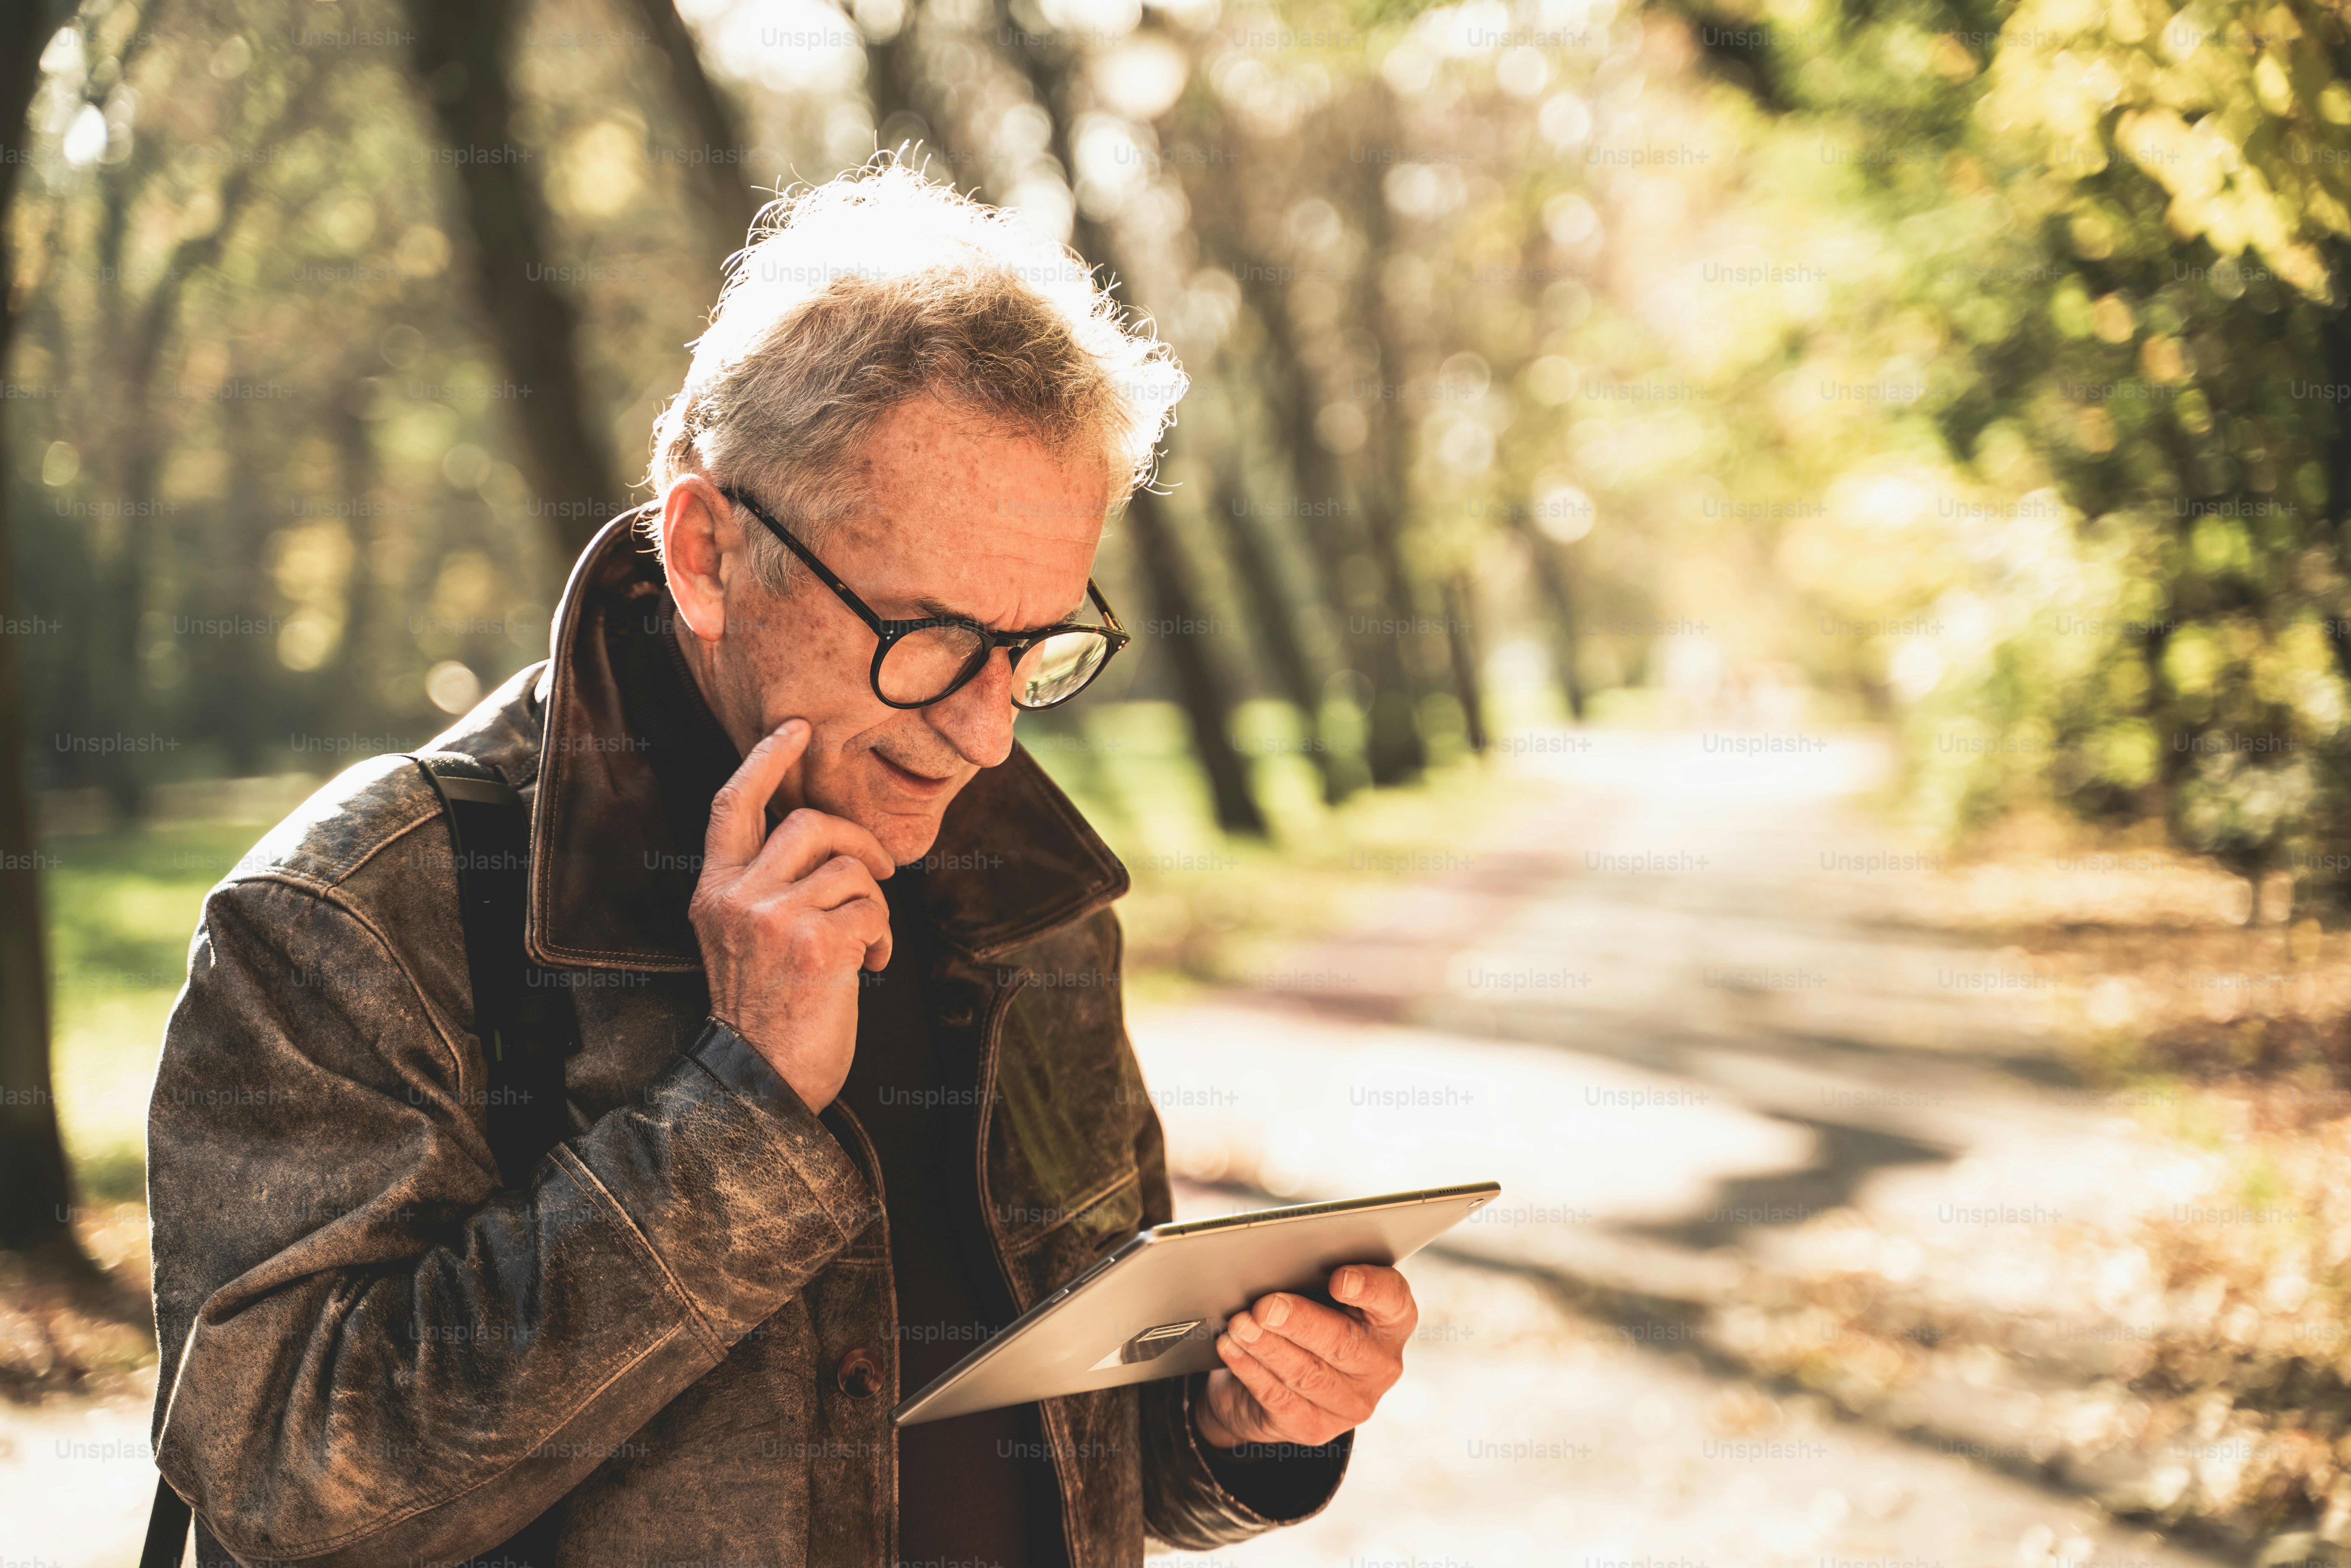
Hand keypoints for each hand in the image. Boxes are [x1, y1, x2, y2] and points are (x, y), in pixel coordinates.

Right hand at [689, 719, 894, 1112]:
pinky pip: (872, 910)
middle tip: (879, 873)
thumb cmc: (765, 1012)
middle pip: (809, 822)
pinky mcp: (814, 943)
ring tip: (864, 946)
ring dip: (874, 905)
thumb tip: (825, 845)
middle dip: (858, 841)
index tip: (795, 729)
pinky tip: (867, 969)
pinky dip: (881, 938)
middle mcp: (736, 896)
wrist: (759, 1081)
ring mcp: (772, 917)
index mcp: (714, 890)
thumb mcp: (744, 938)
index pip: (732, 804)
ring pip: (850, 867)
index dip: (765, 759)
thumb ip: (766, 887)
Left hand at [1193, 1264, 1415, 1450]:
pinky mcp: (1315, 1428)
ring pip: (1307, 1373)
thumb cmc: (1304, 1322)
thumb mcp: (1318, 1295)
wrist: (1275, 1379)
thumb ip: (1313, 1280)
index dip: (1369, 1289)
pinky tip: (1233, 1350)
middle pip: (1343, 1343)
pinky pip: (1280, 1397)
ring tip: (1240, 1325)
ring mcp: (1352, 1404)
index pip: (1392, 1299)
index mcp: (1391, 1321)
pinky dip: (1251, 1370)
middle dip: (1300, 1322)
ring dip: (1268, 1346)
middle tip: (1266, 1307)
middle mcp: (1380, 1366)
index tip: (1339, 1281)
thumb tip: (1279, 1268)